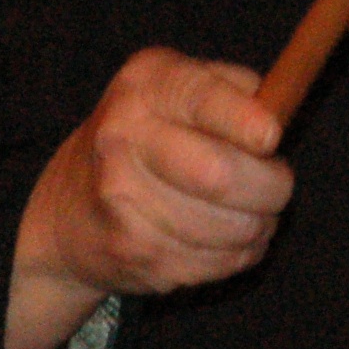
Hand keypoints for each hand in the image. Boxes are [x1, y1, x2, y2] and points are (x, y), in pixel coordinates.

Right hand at [3, 48, 290, 348]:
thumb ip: (234, 88)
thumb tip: (279, 113)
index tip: (271, 137)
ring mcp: (123, 201)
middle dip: (271, 186)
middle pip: (220, 174)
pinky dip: (238, 253)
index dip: (243, 121)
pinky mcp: (135, 254)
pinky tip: (224, 236)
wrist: (69, 208)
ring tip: (250, 211)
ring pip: (229, 227)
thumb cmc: (149, 135)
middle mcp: (124, 137)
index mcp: (146, 85)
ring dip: (259, 225)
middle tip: (277, 184)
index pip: (201, 98)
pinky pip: (217, 263)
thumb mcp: (180, 86)